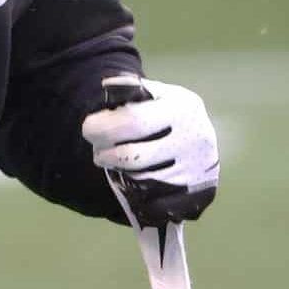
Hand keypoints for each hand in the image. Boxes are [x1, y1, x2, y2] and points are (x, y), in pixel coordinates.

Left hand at [82, 77, 218, 224]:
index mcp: (182, 107)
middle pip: (133, 156)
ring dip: (117, 173)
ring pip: (141, 180)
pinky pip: (153, 203)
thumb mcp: (156, 93)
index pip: (133, 121)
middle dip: (105, 153)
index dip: (103, 127)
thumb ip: (130, 89)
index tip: (88, 129)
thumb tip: (106, 86)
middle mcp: (195, 139)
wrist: (201, 140)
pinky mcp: (197, 197)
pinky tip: (128, 181)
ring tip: (112, 161)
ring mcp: (197, 171)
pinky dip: (134, 193)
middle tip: (98, 151)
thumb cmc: (168, 113)